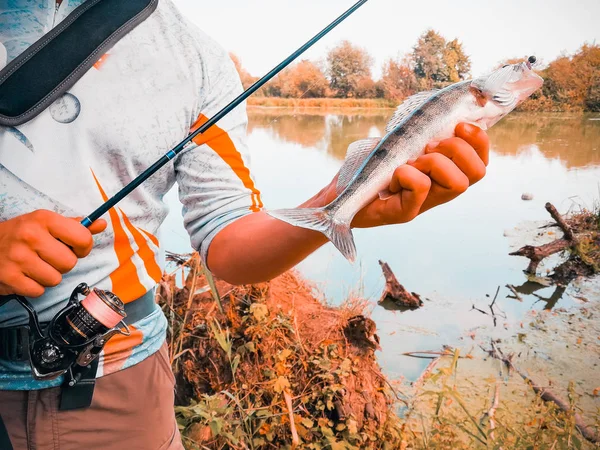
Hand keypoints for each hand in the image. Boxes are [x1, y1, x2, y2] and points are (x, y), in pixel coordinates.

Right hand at [0, 210, 106, 296]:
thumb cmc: (22, 234)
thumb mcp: (46, 224)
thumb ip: (75, 226)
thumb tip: (101, 224)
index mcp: (44, 219)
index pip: (83, 238)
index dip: (84, 247)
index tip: (75, 248)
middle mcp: (31, 236)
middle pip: (70, 262)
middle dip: (63, 264)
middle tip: (49, 257)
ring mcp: (18, 257)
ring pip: (56, 279)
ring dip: (49, 276)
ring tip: (36, 265)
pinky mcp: (10, 277)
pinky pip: (39, 290)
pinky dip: (35, 286)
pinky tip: (26, 274)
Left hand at [322, 123, 488, 227]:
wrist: (339, 196)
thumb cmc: (368, 168)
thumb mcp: (398, 142)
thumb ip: (420, 130)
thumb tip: (443, 105)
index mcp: (443, 174)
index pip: (481, 161)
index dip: (479, 140)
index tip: (458, 124)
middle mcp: (440, 192)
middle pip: (478, 172)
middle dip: (458, 149)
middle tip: (428, 146)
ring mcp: (424, 204)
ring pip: (457, 183)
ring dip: (435, 162)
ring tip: (411, 161)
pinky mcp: (405, 213)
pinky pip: (421, 188)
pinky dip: (408, 173)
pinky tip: (392, 175)